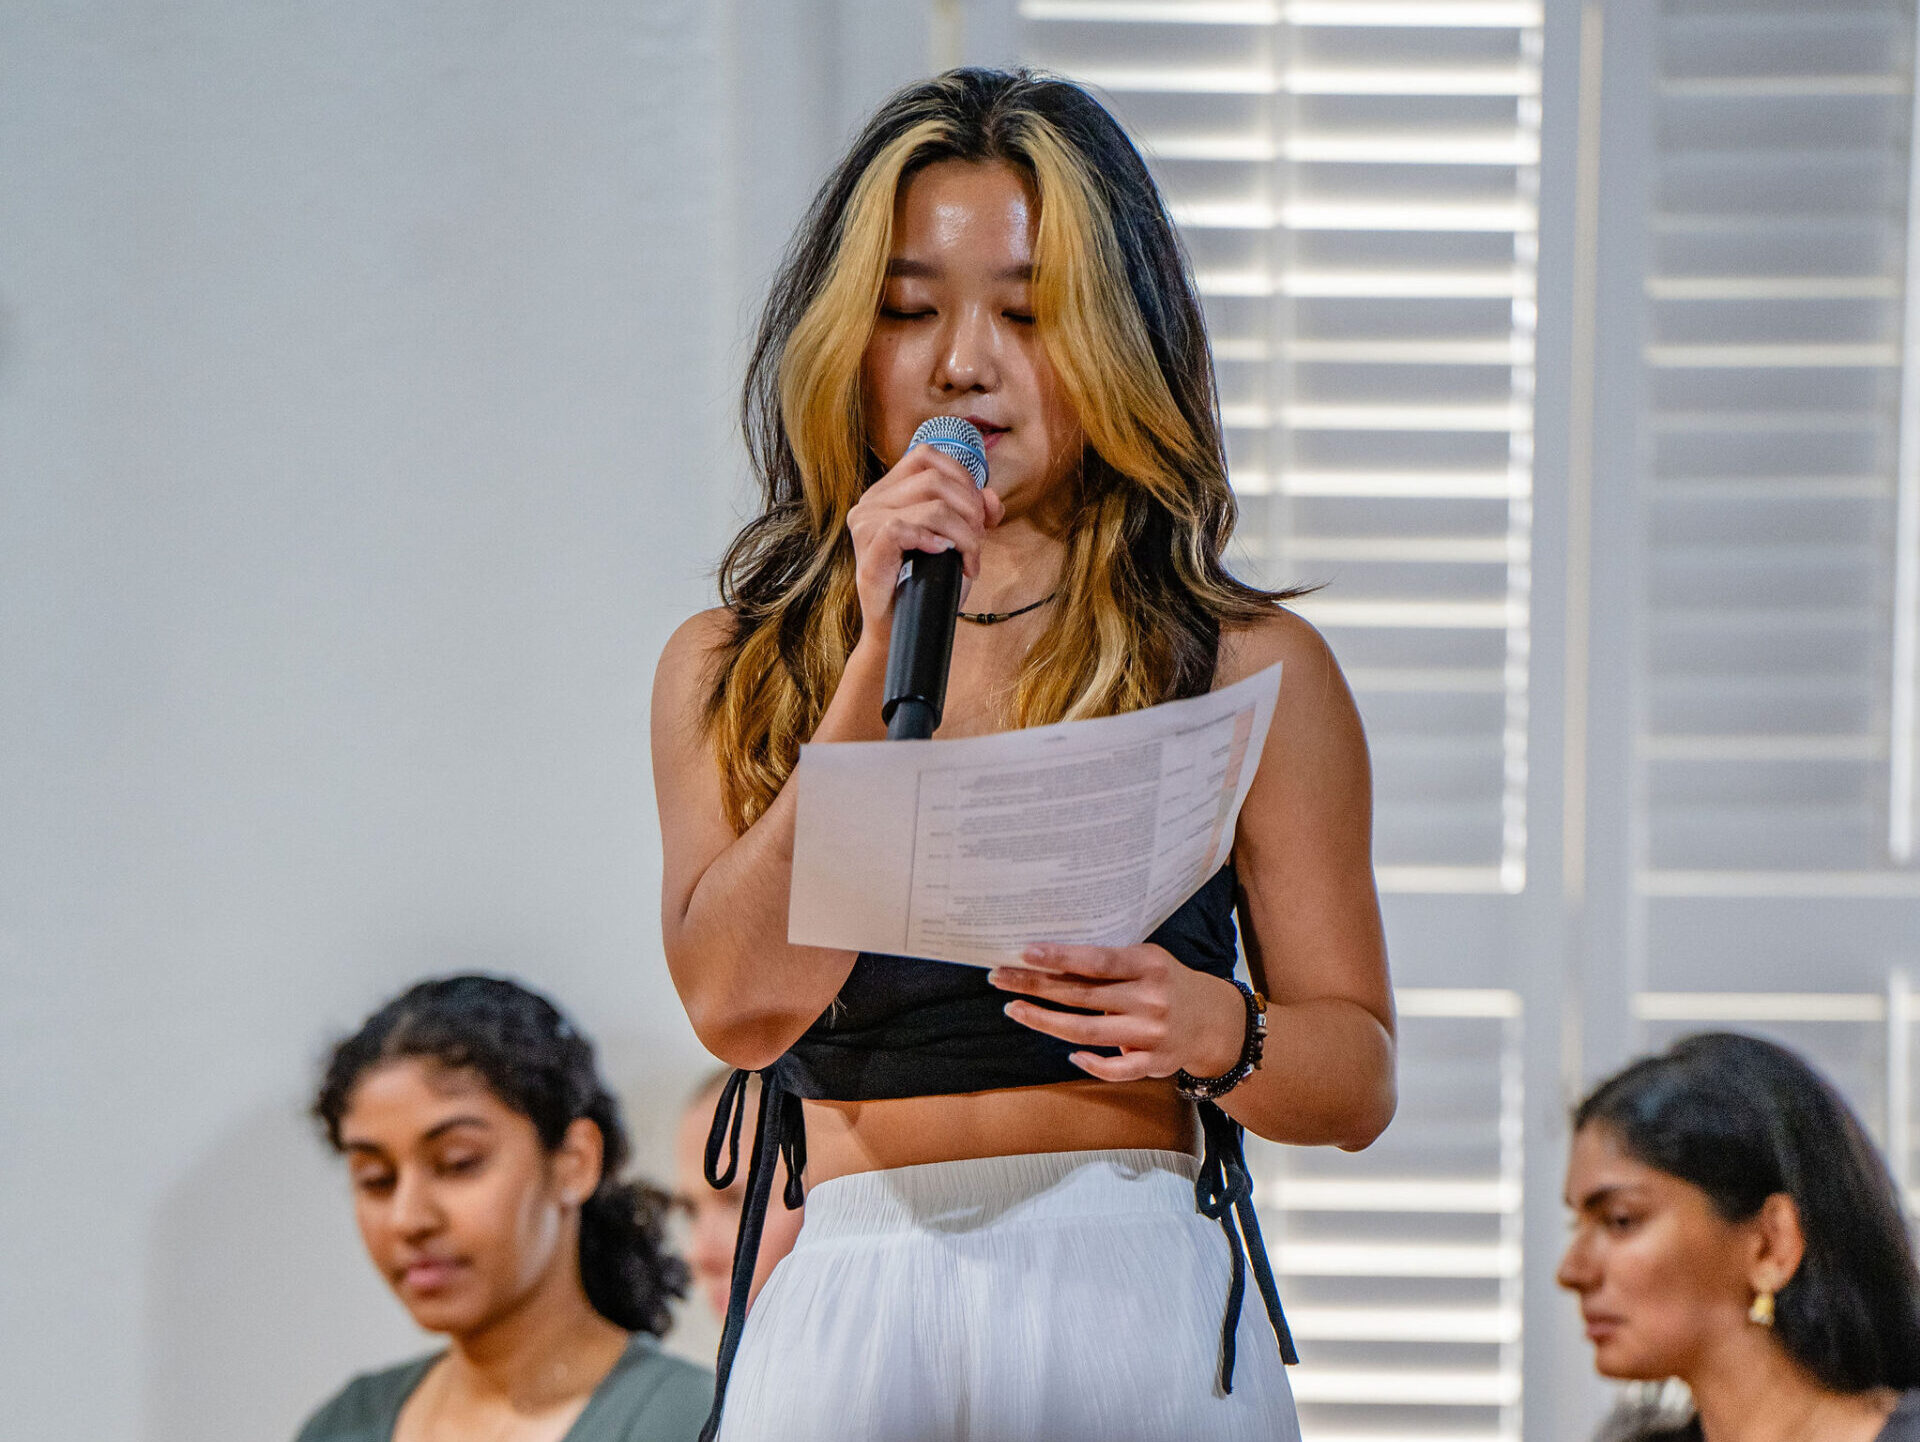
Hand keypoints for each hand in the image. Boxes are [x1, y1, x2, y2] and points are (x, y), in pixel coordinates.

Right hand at [845, 443, 1003, 647]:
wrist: (904, 629)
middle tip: (977, 543)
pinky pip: (904, 527)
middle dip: (969, 509)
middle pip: (934, 478)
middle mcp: (871, 501)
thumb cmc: (926, 585)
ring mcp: (865, 524)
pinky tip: (943, 555)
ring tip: (967, 559)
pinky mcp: (868, 549)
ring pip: (931, 506)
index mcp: (888, 492)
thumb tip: (992, 497)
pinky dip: (934, 540)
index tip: (979, 515)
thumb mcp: (959, 543)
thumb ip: (975, 514)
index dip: (962, 478)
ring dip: (963, 533)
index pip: (927, 456)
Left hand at [988, 943, 1246, 1082]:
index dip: (1060, 957)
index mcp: (1149, 965)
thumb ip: (1109, 963)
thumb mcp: (1147, 961)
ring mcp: (1152, 1033)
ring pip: (1087, 1031)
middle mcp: (1151, 998)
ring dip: (1045, 1021)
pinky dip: (1090, 1062)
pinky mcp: (1155, 1063)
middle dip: (1035, 986)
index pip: (1097, 961)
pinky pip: (1115, 1068)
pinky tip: (1068, 1052)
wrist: (1213, 1021)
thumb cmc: (1167, 983)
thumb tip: (1048, 959)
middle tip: (1000, 978)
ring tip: (1014, 1009)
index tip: (1025, 952)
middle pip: (1082, 996)